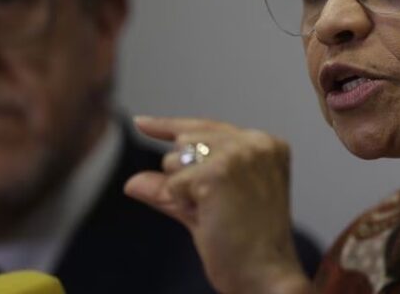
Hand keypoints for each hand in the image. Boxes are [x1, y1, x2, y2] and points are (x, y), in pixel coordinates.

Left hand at [124, 117, 311, 293]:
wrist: (265, 274)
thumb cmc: (247, 246)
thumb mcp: (208, 208)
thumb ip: (173, 189)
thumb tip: (132, 182)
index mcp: (267, 145)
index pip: (208, 127)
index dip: (170, 127)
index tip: (141, 123)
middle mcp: (256, 142)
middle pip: (186, 140)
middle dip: (185, 175)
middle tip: (217, 208)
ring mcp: (239, 154)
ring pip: (176, 160)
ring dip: (184, 191)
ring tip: (218, 213)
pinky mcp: (219, 171)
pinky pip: (173, 183)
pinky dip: (183, 205)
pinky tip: (212, 217)